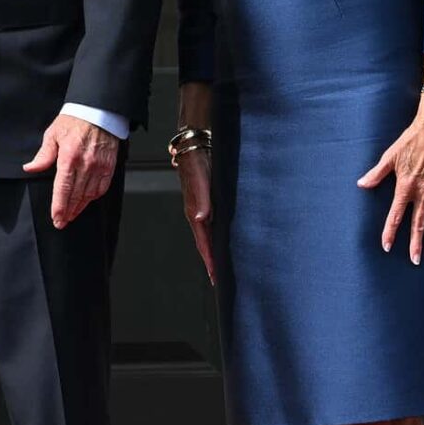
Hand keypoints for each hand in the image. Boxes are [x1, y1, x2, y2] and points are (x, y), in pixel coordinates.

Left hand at [23, 114, 120, 228]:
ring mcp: (99, 166)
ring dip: (80, 207)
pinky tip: (86, 201)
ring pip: (89, 194)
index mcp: (69, 157)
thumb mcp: (53, 134)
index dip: (59, 207)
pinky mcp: (109, 166)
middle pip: (76, 195)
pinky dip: (93, 197)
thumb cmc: (75, 120)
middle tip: (61, 222)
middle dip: (68, 212)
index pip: (63, 189)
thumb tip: (30, 168)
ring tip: (72, 215)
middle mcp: (86, 164)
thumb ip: (43, 155)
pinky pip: (102, 188)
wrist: (98, 111)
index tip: (56, 218)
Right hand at [175, 147, 214, 282]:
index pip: (204, 243)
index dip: (210, 261)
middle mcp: (199, 213)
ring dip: (216, 250)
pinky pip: (215, 224)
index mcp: (195, 212)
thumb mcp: (200, 180)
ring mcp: (204, 208)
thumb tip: (200, 217)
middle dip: (213, 262)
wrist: (196, 144)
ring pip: (211, 235)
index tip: (216, 278)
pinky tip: (228, 239)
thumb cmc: (197, 160)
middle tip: (221, 280)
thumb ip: (201, 198)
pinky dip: (220, 236)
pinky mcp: (211, 201)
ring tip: (225, 266)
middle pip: (207, 243)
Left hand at [358, 93, 423, 262]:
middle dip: (416, 244)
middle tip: (415, 260)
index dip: (390, 232)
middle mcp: (423, 192)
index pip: (396, 215)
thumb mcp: (390, 156)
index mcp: (406, 187)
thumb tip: (362, 184)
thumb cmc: (411, 140)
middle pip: (418, 223)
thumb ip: (376, 174)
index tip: (387, 246)